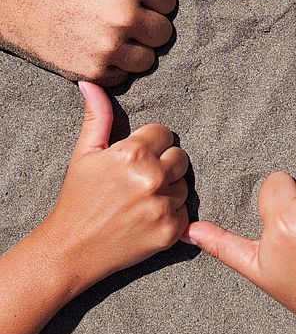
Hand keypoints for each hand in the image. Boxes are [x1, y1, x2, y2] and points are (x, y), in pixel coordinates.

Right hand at [38, 81, 189, 290]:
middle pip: (180, 157)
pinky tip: (147, 218)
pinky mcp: (172, 229)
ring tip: (140, 200)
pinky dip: (171, 214)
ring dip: (168, 190)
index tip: (134, 160)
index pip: (164, 134)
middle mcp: (152, 177)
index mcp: (132, 153)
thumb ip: (98, 117)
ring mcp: (163, 205)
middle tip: (138, 181)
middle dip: (163, 165)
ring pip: (184, 184)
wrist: (72, 248)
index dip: (150, 145)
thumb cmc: (78, 198)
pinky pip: (185, 210)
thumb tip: (91, 84)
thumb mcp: (84, 154)